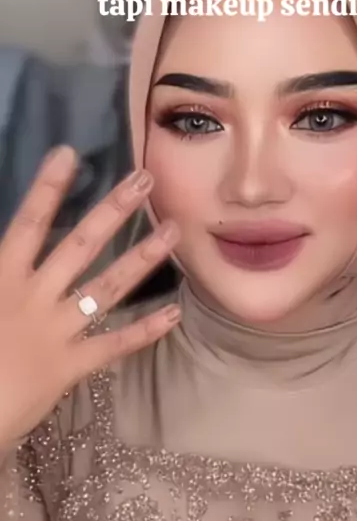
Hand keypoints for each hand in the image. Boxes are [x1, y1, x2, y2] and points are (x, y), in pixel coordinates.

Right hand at [0, 145, 179, 448]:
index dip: (47, 188)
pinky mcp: (71, 366)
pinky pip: (114, 346)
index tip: (69, 154)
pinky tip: (174, 313)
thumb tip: (10, 245)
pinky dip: (145, 331)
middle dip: (114, 210)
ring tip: (174, 232)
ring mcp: (57, 331)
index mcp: (1, 278)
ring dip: (142, 258)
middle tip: (146, 179)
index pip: (28, 224)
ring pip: (106, 288)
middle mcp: (34, 297)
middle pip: (80, 245)